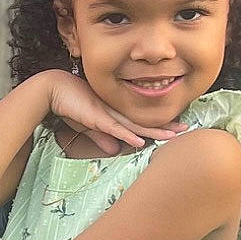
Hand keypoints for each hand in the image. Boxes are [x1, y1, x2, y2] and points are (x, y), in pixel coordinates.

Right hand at [40, 68, 183, 153]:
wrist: (54, 89)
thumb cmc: (70, 105)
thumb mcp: (89, 125)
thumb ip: (102, 137)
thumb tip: (115, 150)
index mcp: (116, 113)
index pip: (141, 121)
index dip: (159, 126)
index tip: (176, 129)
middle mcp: (116, 112)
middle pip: (145, 122)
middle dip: (166, 126)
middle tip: (186, 129)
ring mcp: (107, 113)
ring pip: (135, 125)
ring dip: (154, 131)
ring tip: (172, 135)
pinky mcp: (96, 117)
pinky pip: (115, 128)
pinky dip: (128, 135)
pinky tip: (141, 140)